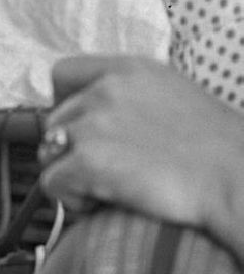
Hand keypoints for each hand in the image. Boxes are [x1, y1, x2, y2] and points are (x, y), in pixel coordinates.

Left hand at [38, 56, 243, 244]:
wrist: (234, 176)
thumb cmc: (211, 149)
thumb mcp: (170, 97)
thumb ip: (128, 99)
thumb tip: (90, 121)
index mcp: (129, 69)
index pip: (62, 74)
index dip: (62, 106)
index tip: (81, 132)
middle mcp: (105, 90)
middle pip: (52, 124)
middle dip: (70, 152)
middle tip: (108, 172)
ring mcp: (93, 124)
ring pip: (48, 155)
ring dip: (70, 177)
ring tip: (109, 188)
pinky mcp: (87, 161)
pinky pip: (51, 185)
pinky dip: (72, 201)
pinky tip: (105, 203)